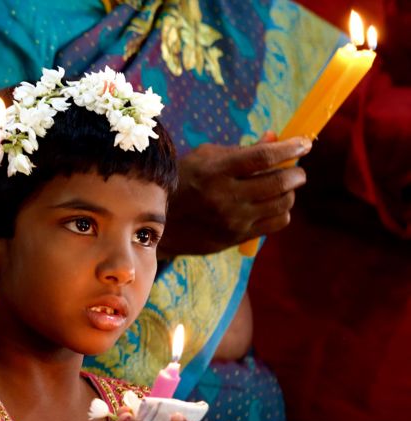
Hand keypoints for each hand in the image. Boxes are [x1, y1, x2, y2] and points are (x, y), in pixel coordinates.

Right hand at [159, 132, 311, 254]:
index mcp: (215, 171)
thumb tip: (275, 138)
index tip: (304, 142)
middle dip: (297, 172)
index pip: (262, 157)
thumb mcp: (204, 157)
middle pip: (279, 182)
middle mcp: (225, 196)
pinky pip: (277, 223)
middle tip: (297, 168)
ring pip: (283, 203)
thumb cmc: (185, 181)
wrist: (161, 224)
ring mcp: (232, 219)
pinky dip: (283, 210)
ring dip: (290, 191)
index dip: (289, 148)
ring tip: (283, 186)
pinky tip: (274, 204)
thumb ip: (241, 150)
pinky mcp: (237, 237)